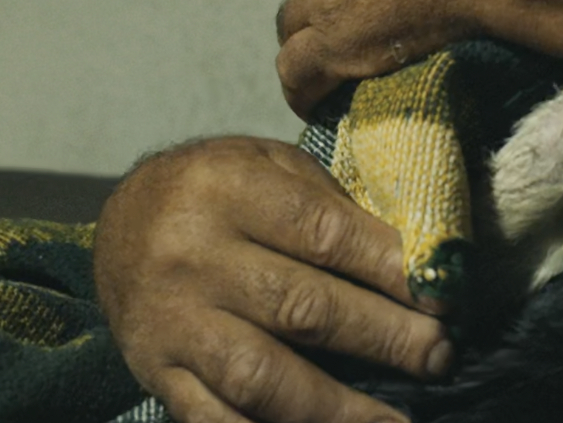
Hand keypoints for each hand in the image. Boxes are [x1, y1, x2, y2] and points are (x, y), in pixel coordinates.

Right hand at [95, 136, 452, 422]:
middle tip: (440, 355)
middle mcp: (193, 257)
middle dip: (383, 338)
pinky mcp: (159, 374)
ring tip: (395, 422)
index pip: (323, 233)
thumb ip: (332, 206)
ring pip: (262, 376)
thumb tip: (418, 262)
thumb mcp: (269, 165)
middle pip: (301, 308)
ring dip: (338, 408)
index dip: (389, 268)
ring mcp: (174, 323)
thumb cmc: (217, 191)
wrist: (119, 225)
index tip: (444, 295)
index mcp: (227, 189)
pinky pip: (215, 420)